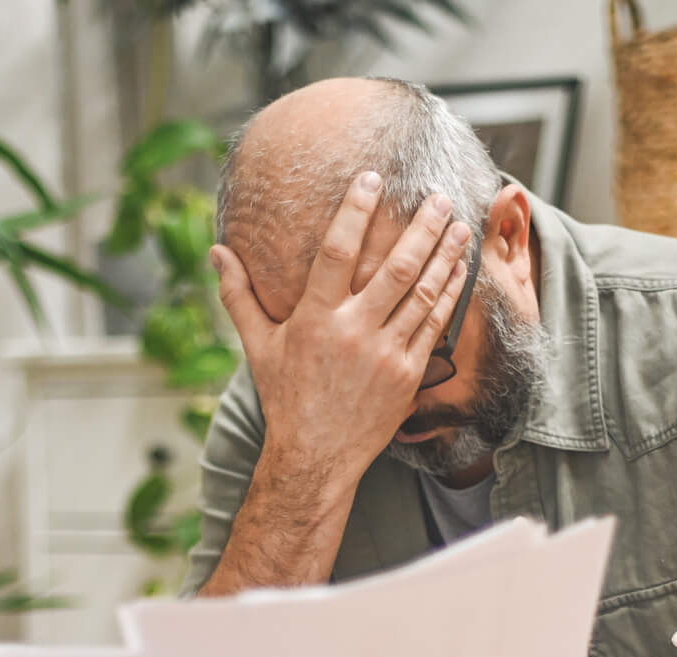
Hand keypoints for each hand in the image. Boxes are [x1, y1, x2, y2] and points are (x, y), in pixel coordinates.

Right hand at [209, 171, 469, 507]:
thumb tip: (216, 252)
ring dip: (444, 255)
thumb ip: (239, 295)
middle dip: (421, 228)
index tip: (373, 178)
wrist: (315, 457)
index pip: (336, 251)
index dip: (355, 211)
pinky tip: (459, 269)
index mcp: (314, 319)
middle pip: (395, 268)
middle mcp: (353, 333)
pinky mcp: (408, 374)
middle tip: (438, 195)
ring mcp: (385, 354)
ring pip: (423, 294)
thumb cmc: (285, 399)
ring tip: (458, 222)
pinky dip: (450, 293)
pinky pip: (435, 325)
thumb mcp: (258, 345)